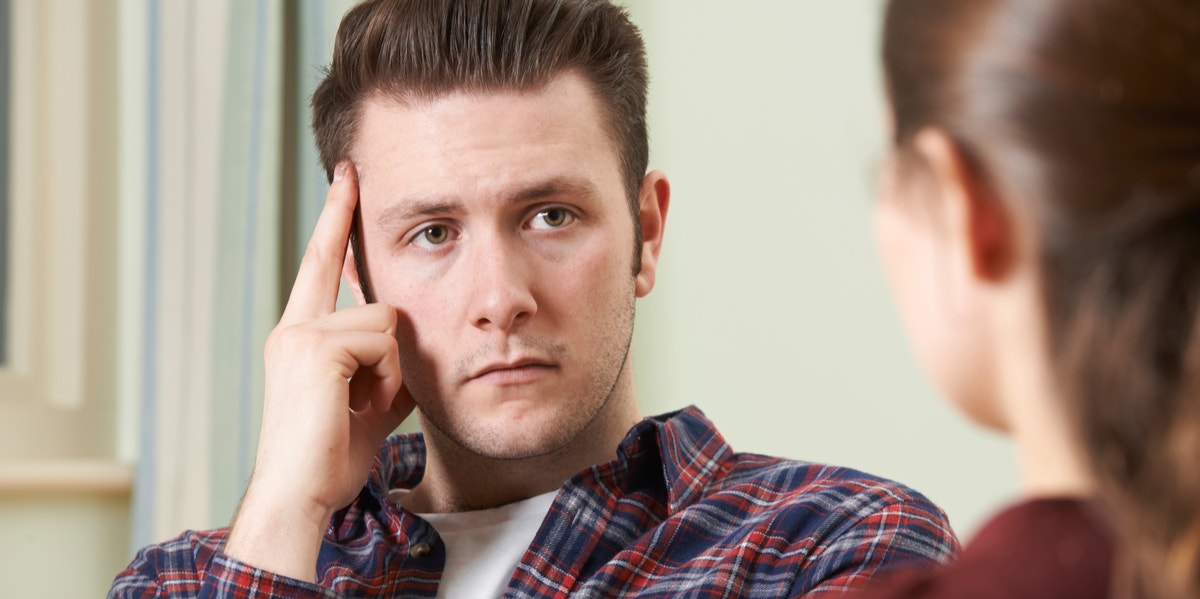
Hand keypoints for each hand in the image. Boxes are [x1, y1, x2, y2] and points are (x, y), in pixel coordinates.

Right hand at [225, 162, 413, 581]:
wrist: (300, 493)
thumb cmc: (331, 456)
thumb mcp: (369, 402)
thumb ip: (386, 363)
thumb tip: (413, 344)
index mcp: (300, 335)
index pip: (321, 264)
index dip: (336, 219)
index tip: (346, 175)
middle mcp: (294, 326)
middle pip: (370, 295)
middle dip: (376, 321)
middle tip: (353, 294)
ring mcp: (301, 333)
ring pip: (388, 322)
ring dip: (391, 371)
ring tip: (361, 407)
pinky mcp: (316, 347)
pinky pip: (384, 342)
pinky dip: (386, 379)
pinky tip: (357, 406)